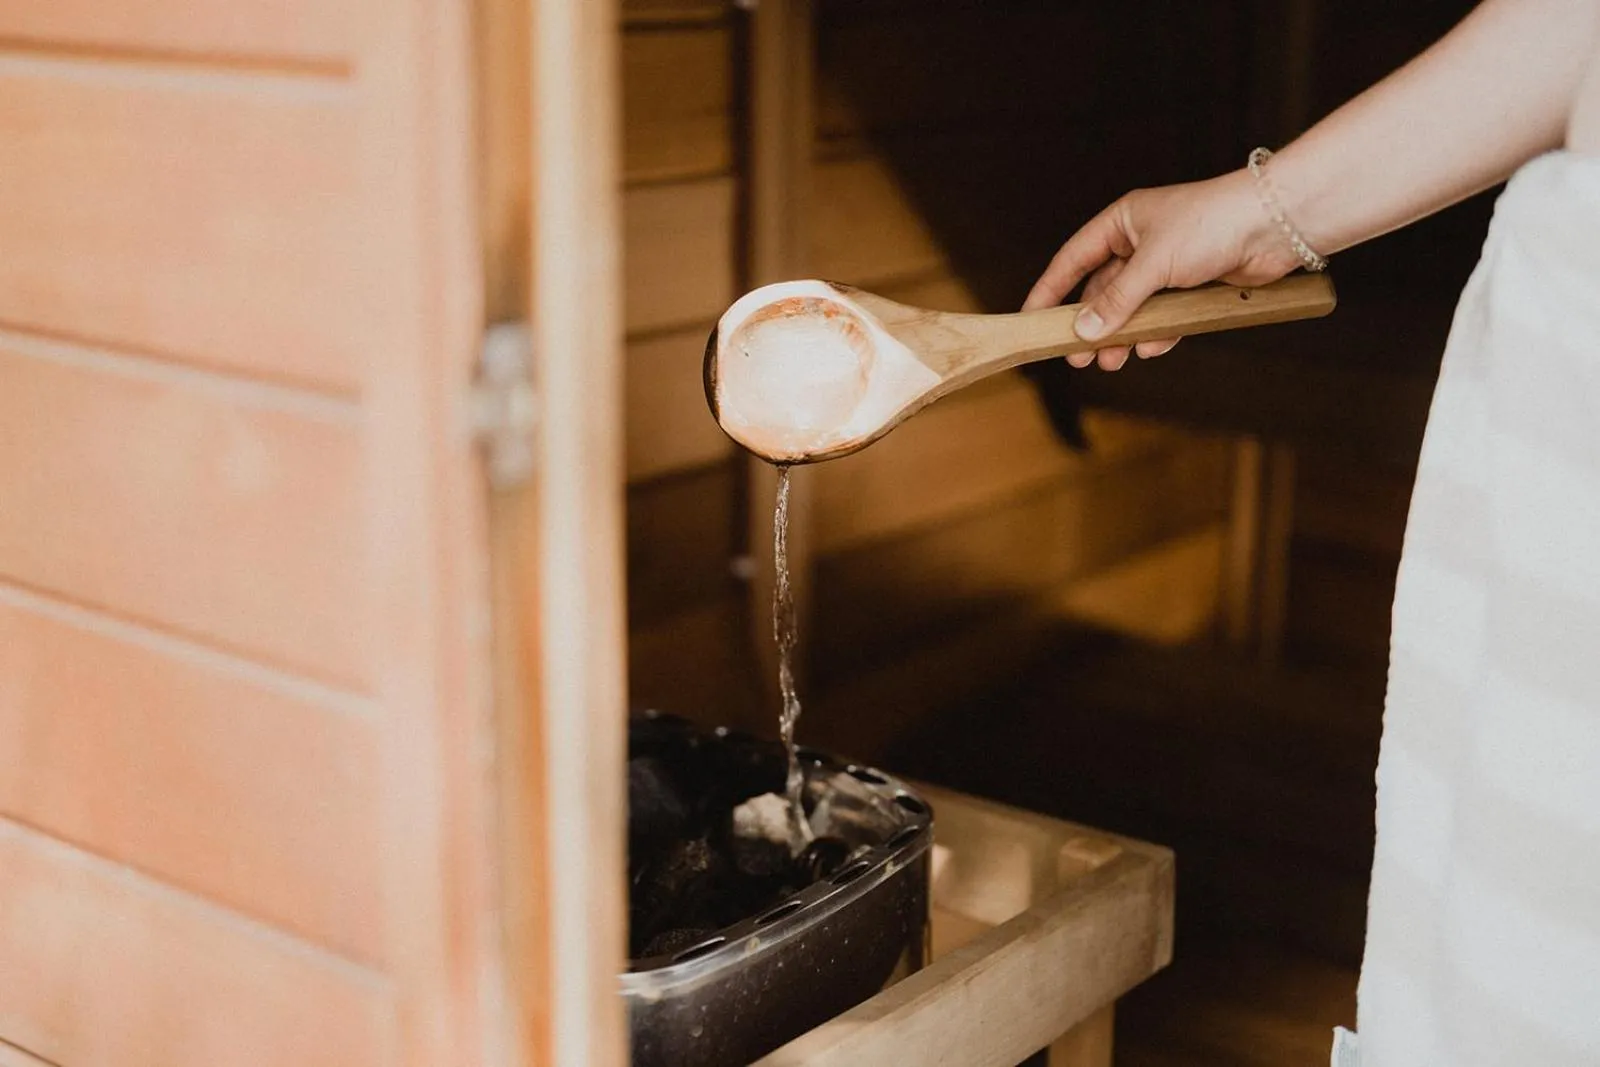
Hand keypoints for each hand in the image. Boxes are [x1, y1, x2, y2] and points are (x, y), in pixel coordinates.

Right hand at [1023, 169, 1301, 369]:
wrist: (1274, 226)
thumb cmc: (1211, 223)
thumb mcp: (1153, 263)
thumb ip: (1116, 300)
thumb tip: (1084, 331)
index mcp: (1123, 222)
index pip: (1073, 259)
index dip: (1050, 289)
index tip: (1031, 317)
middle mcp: (1142, 243)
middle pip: (1102, 291)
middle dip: (1091, 325)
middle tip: (1078, 356)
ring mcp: (1168, 266)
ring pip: (1132, 308)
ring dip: (1122, 336)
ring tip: (1112, 361)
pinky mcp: (1193, 286)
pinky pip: (1163, 316)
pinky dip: (1156, 333)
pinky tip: (1149, 348)